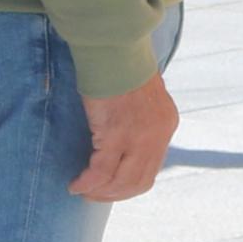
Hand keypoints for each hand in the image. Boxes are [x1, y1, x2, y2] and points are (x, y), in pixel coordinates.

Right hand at [71, 69, 178, 202]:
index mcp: (166, 124)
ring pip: (121, 181)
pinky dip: (87, 182)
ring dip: (100, 192)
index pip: (150, 168)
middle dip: (113, 194)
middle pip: (138, 182)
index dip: (128, 183)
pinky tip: (76, 184)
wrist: (115, 47)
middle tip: (92, 195)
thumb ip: (140, 119)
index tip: (109, 186)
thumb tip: (124, 138)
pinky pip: (101, 171)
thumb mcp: (142, 96)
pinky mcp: (117, 134)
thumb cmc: (121, 65)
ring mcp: (139, 136)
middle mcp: (157, 134)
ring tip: (82, 191)